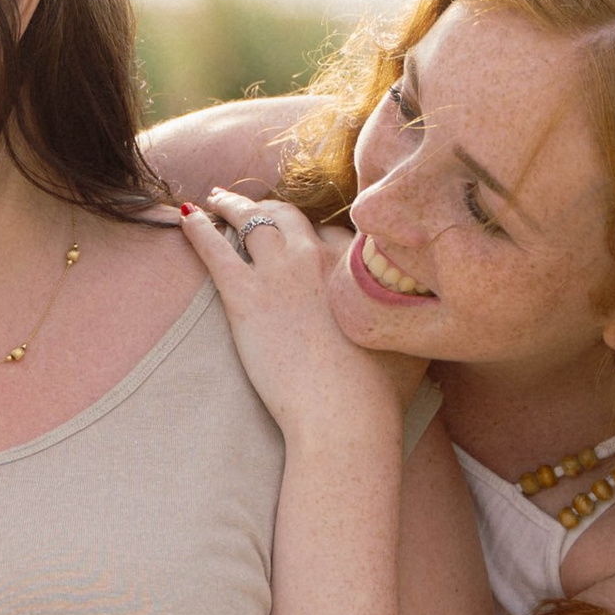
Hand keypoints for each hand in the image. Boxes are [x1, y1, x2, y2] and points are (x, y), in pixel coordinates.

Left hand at [180, 192, 420, 448]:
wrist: (344, 415)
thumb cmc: (381, 393)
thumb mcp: (414, 343)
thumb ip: (408, 314)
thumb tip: (430, 308)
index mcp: (360, 264)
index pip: (335, 233)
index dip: (318, 234)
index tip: (307, 236)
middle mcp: (321, 257)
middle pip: (292, 217)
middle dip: (273, 208)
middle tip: (256, 205)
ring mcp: (282, 273)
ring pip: (252, 221)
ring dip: (233, 205)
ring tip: (218, 199)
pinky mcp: (246, 297)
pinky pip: (215, 250)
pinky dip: (198, 229)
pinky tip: (185, 215)